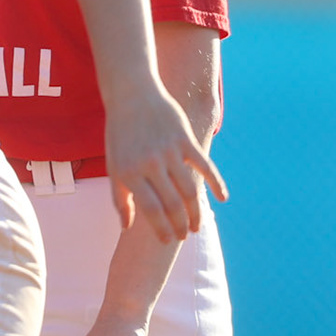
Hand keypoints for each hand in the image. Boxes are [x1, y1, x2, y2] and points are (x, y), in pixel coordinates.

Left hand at [105, 85, 228, 240]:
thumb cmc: (120, 135)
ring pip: (189, 191)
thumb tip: (127, 227)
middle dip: (180, 225)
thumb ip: (119, 197)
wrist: (131, 95)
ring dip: (196, 212)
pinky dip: (216, 184)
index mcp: (129, 171)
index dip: (162, 229)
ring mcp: (169, 151)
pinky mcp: (185, 140)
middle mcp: (150, 163)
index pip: (150, 210)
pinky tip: (222, 198)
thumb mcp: (113, 165)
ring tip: (197, 225)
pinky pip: (205, 167)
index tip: (168, 241)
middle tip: (184, 236)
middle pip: (172, 204)